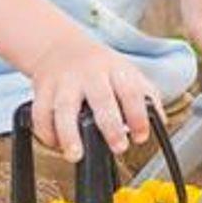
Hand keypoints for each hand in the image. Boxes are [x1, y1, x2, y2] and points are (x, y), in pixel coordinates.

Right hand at [28, 33, 159, 160]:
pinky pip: (40, 113)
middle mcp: (90, 73)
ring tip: (75, 155)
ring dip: (69, 134)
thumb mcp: (126, 72)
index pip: (131, 91)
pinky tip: (55, 144)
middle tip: (118, 147)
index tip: (141, 137)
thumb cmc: (98, 66)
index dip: (139, 116)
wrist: (60, 46)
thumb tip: (160, 121)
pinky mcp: (42, 89)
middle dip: (110, 126)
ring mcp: (64, 81)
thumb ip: (145, 95)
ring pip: (64, 108)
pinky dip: (45, 132)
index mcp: (116, 69)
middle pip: (101, 99)